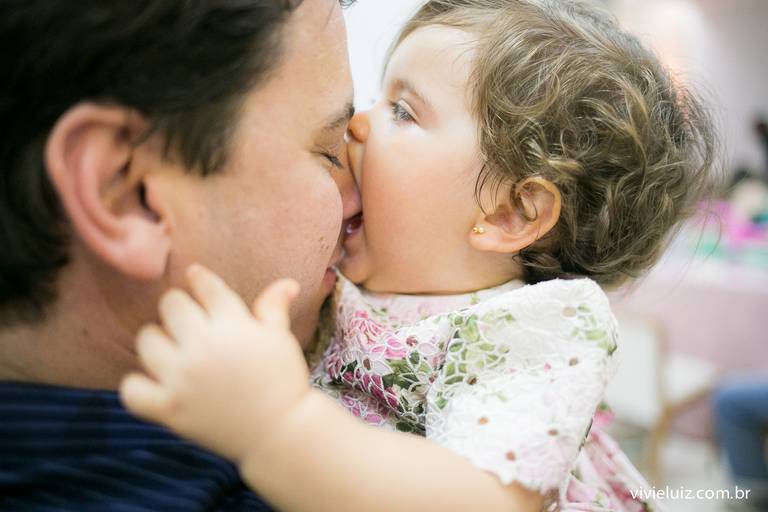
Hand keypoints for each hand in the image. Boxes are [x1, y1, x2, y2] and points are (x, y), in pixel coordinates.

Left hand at [119, 264, 310, 461]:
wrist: (279, 433)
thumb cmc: (283, 380)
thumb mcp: (280, 339)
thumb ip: (274, 307)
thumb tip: (287, 283)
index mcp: (233, 324)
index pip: (205, 286)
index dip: (199, 279)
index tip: (196, 277)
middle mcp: (203, 346)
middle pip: (171, 305)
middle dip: (179, 307)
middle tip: (188, 320)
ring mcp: (183, 378)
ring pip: (147, 339)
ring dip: (157, 339)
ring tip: (171, 348)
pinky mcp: (170, 409)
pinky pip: (132, 390)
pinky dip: (137, 385)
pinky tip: (154, 382)